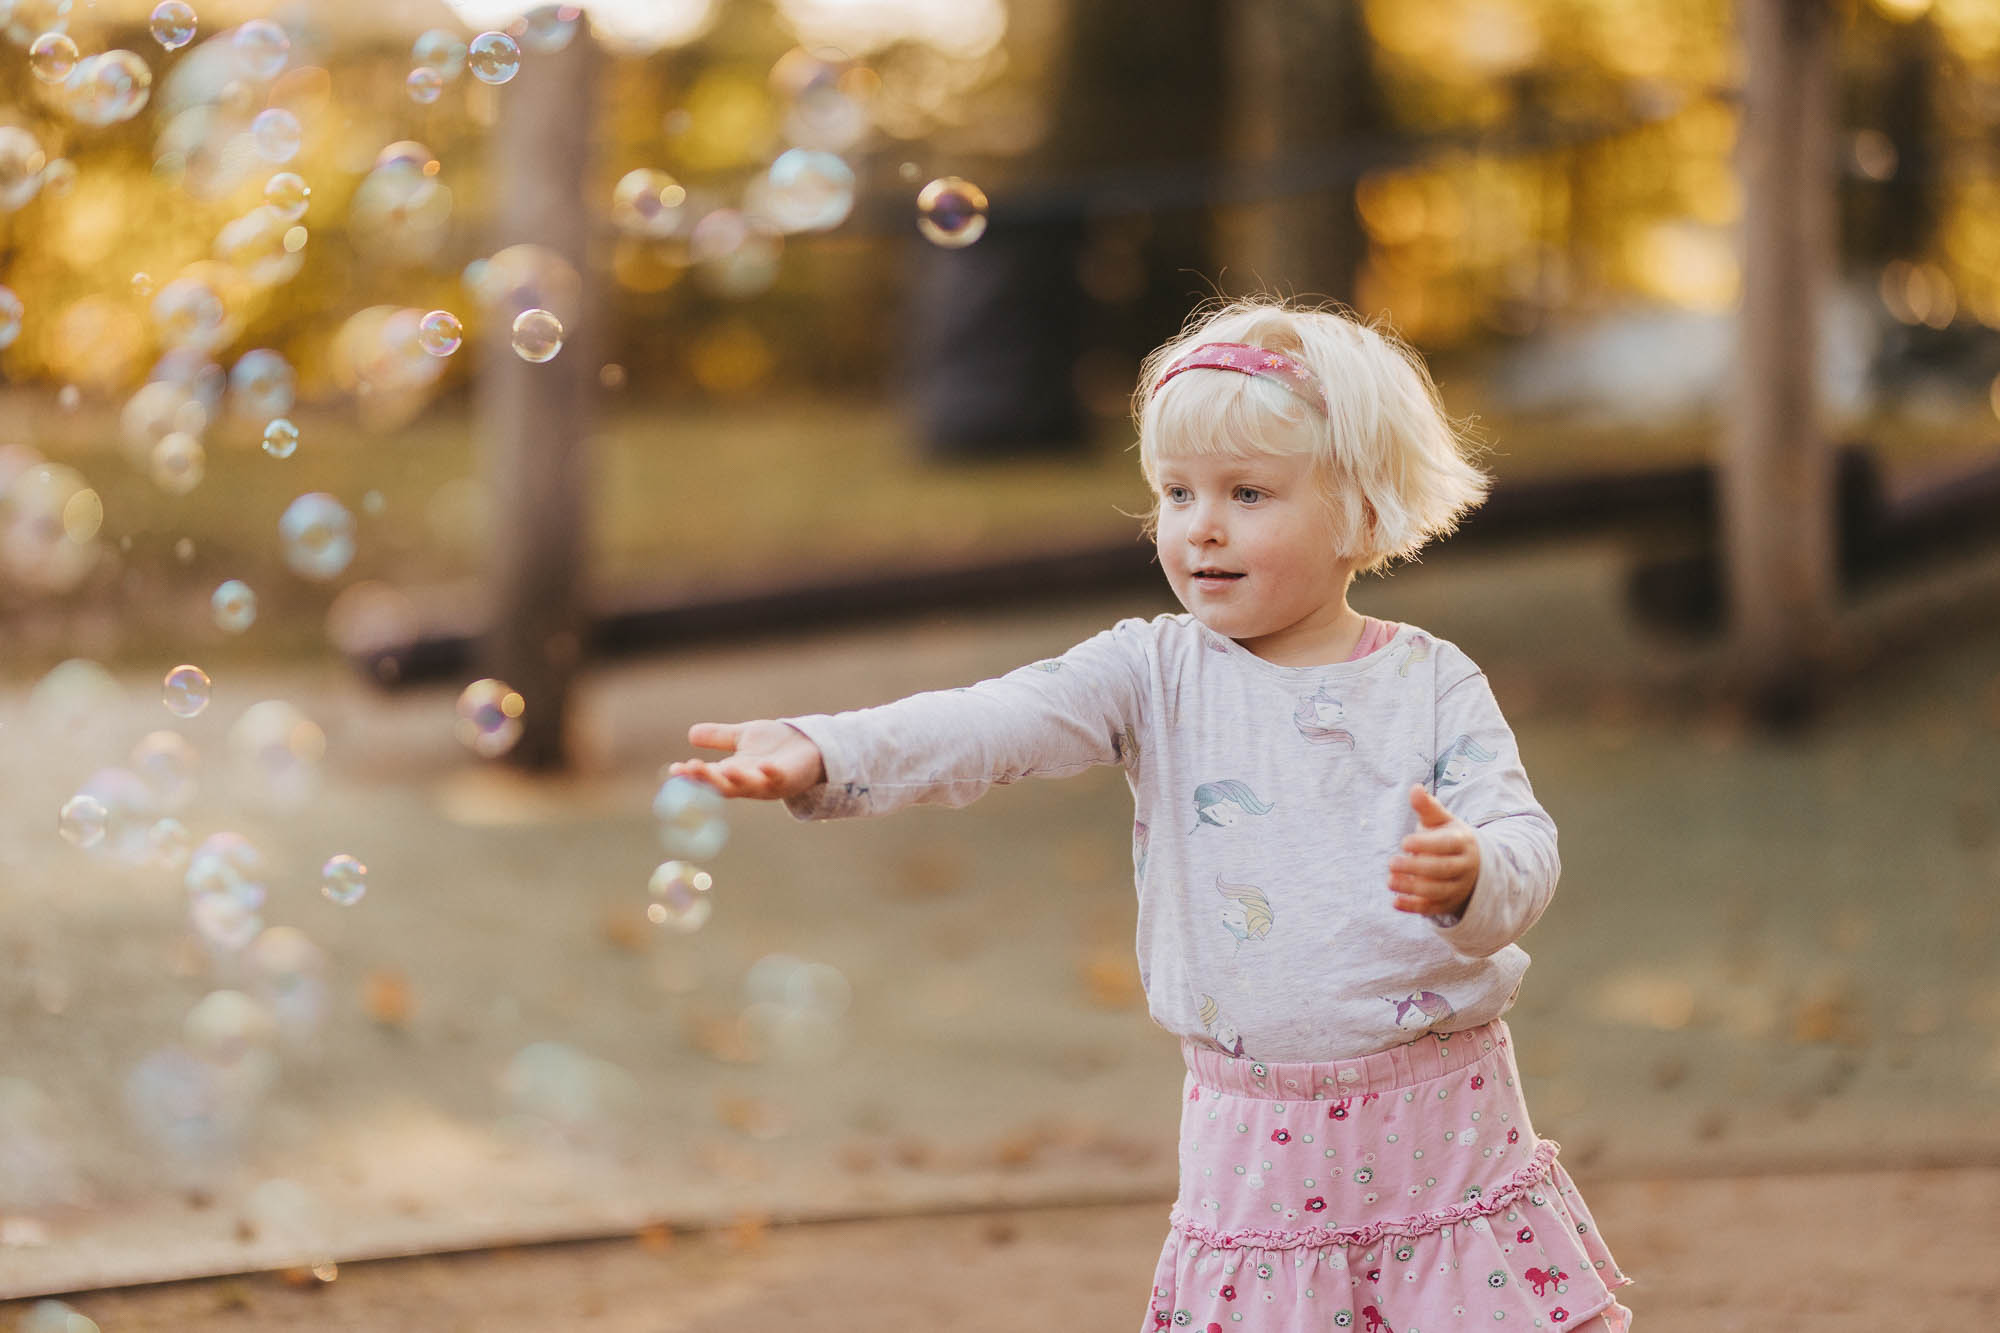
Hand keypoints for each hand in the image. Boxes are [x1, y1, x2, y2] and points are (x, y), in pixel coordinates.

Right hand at [667, 720, 826, 800]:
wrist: (812, 746)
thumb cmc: (776, 745)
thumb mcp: (744, 737)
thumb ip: (720, 737)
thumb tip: (691, 734)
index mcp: (734, 772)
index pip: (708, 776)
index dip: (691, 775)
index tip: (674, 769)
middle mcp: (748, 783)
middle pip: (723, 786)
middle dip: (706, 779)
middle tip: (690, 769)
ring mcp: (768, 783)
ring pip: (747, 786)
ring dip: (735, 779)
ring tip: (723, 769)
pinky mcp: (788, 778)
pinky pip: (777, 778)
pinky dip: (769, 773)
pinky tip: (763, 766)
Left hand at [1387, 784, 1478, 917]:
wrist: (1473, 867)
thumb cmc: (1448, 838)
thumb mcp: (1442, 821)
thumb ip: (1427, 807)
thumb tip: (1415, 788)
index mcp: (1463, 842)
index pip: (1447, 844)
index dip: (1426, 844)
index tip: (1404, 842)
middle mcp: (1464, 866)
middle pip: (1442, 870)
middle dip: (1416, 867)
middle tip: (1391, 862)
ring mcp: (1458, 887)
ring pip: (1437, 891)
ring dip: (1412, 888)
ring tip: (1389, 881)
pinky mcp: (1448, 904)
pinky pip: (1432, 909)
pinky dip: (1414, 907)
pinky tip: (1395, 902)